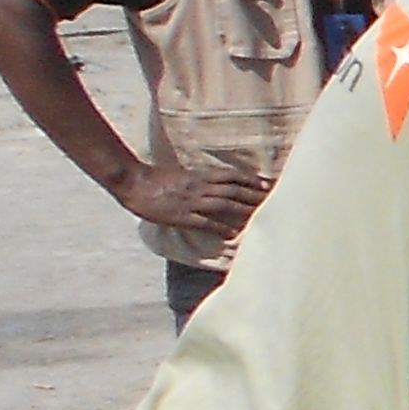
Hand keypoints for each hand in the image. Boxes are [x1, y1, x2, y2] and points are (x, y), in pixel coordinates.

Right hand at [115, 155, 262, 240]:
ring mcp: (191, 201)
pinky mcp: (181, 215)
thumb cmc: (155, 178)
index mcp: (200, 175)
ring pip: (224, 204)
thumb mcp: (182, 175)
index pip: (232, 176)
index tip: (268, 185)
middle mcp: (199, 186)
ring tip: (261, 216)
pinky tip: (233, 234)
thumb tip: (214, 184)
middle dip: (255, 196)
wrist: (133, 182)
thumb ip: (199, 179)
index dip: (251, 180)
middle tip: (275, 202)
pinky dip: (220, 228)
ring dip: (243, 210)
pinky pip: (204, 222)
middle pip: (233, 190)